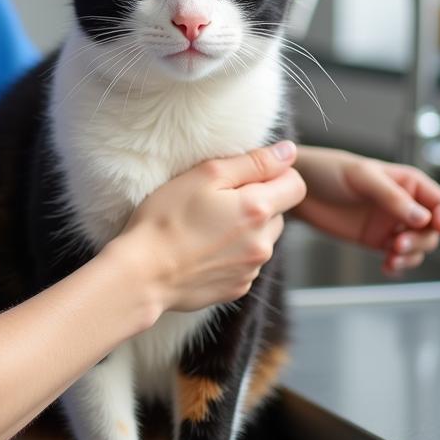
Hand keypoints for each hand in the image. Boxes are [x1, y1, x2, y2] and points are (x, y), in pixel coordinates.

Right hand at [116, 140, 306, 313]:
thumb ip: (253, 162)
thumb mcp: (205, 175)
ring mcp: (251, 270)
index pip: (295, 184)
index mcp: (258, 210)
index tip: (244, 174)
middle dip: (257, 201)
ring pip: (262, 238)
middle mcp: (263, 243)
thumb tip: (288, 151)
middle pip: (278, 212)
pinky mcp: (238, 288)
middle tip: (217, 199)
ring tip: (207, 225)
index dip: (274, 173)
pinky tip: (203, 248)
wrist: (144, 274)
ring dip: (246, 228)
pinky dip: (233, 252)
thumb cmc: (167, 218)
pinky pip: (247, 262)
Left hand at [292, 145, 439, 272]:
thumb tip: (424, 219)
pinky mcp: (376, 240)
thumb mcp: (360, 177)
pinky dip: (398, 265)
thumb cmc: (328, 171)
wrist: (298, 187)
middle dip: (421, 240)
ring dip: (411, 256)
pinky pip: (398, 257)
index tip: (438, 226)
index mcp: (407, 182)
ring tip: (390, 257)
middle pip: (433, 230)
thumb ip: (391, 196)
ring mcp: (391, 224)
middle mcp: (404, 204)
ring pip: (418, 246)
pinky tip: (387, 266)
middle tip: (398, 244)